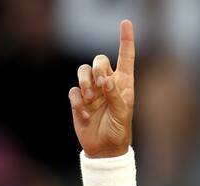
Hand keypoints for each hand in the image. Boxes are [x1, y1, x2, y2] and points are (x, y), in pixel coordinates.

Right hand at [68, 20, 135, 157]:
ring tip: (90, 98)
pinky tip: (85, 114)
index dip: (126, 40)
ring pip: (82, 71)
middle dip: (97, 67)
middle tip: (100, 83)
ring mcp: (92, 91)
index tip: (126, 23)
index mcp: (123, 84)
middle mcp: (107, 84)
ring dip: (85, 82)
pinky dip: (77, 101)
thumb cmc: (119, 131)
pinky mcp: (78, 100)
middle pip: (99, 60)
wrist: (104, 149)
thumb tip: (106, 80)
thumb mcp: (123, 115)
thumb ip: (115, 96)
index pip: (126, 58)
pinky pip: (73, 91)